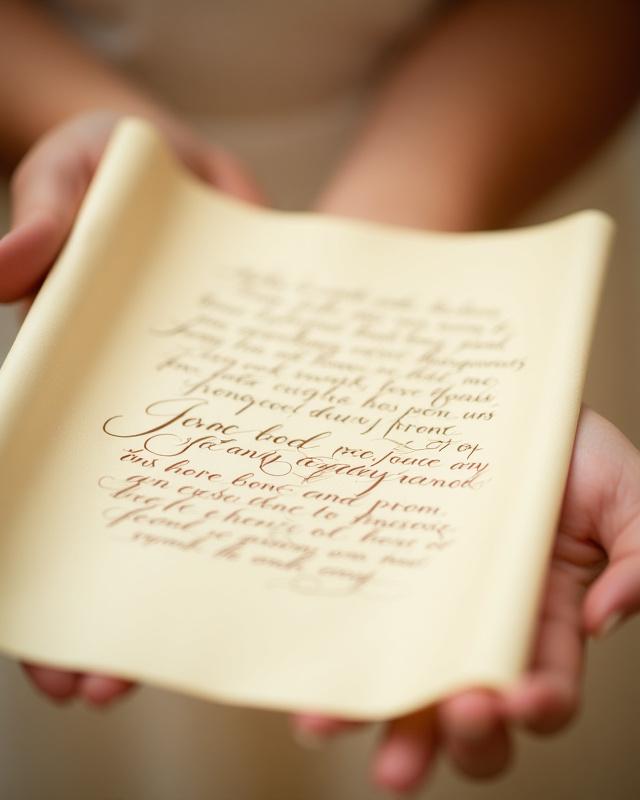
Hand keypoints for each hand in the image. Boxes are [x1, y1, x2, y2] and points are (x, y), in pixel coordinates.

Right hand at [0, 108, 266, 704]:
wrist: (208, 178)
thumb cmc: (127, 172)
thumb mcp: (82, 175)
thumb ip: (47, 217)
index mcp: (70, 374)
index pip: (34, 477)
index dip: (28, 555)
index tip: (32, 629)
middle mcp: (125, 413)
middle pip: (100, 526)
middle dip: (91, 609)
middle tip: (100, 690)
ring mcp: (196, 418)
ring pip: (184, 514)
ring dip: (177, 589)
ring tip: (186, 664)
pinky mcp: (255, 406)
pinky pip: (257, 469)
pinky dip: (261, 517)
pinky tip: (273, 567)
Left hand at [290, 406, 639, 793]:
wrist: (502, 399)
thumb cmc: (564, 447)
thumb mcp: (624, 492)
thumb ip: (638, 555)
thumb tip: (603, 618)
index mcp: (545, 619)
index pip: (545, 689)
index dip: (536, 706)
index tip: (520, 696)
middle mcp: (479, 628)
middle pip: (473, 717)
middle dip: (466, 738)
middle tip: (457, 718)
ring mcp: (425, 607)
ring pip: (404, 693)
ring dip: (377, 724)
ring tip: (331, 726)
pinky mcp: (382, 574)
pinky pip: (358, 632)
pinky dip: (336, 666)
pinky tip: (308, 684)